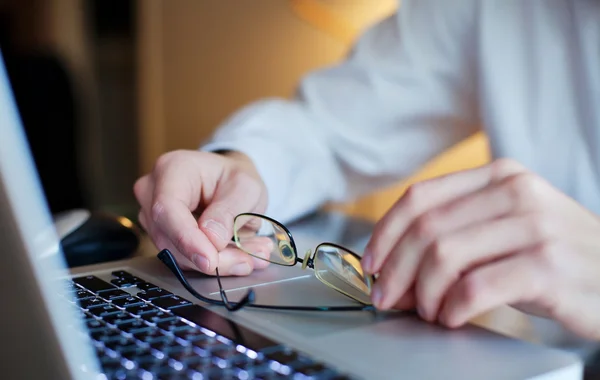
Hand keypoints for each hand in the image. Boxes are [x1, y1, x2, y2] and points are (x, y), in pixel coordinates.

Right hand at [134, 150, 269, 275]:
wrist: (230, 182)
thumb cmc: (235, 178)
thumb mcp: (246, 188)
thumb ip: (229, 212)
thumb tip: (212, 240)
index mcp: (172, 168)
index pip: (166, 208)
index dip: (186, 239)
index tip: (210, 260)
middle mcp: (153, 192)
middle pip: (170, 237)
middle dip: (212, 257)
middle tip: (248, 260)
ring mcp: (152, 216)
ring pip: (178, 255)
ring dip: (218, 263)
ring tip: (252, 255)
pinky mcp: (162, 237)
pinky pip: (184, 260)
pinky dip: (214, 263)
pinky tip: (239, 256)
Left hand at [362, 158, 599, 339]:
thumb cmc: (555, 259)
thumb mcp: (505, 232)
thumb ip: (454, 238)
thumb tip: (392, 269)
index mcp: (499, 176)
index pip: (420, 196)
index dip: (385, 232)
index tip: (371, 263)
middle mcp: (516, 192)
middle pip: (426, 227)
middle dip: (396, 269)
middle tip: (387, 297)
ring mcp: (535, 226)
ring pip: (444, 255)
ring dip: (422, 292)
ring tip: (426, 311)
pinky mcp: (547, 266)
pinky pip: (475, 287)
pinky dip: (452, 307)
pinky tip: (452, 317)